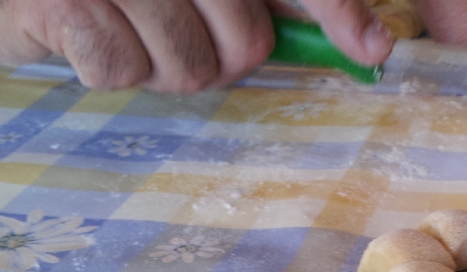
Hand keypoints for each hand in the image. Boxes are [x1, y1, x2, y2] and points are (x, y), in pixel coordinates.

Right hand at [0, 0, 391, 92]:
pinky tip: (93, 33)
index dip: (337, 11)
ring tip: (136, 32)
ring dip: (165, 69)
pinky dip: (112, 68)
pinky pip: (120, 69)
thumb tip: (371, 42)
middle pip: (245, 44)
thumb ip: (284, 4)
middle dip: (223, 58)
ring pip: (187, 68)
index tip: (373, 48)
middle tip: (188, 36)